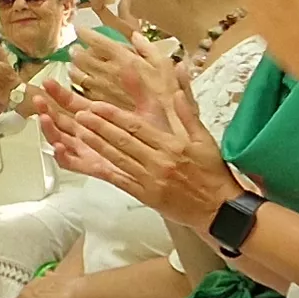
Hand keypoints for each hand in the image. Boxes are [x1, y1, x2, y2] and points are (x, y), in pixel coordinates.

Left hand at [41, 70, 233, 226]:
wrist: (219, 208)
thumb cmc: (212, 172)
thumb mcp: (204, 139)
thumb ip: (187, 113)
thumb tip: (176, 89)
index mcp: (172, 145)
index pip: (136, 126)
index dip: (113, 115)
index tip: (96, 106)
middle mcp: (159, 161)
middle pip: (123, 140)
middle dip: (98, 126)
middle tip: (80, 115)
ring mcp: (150, 179)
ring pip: (118, 158)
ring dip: (97, 144)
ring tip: (79, 131)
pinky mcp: (146, 195)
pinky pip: (122, 180)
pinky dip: (106, 169)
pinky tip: (91, 160)